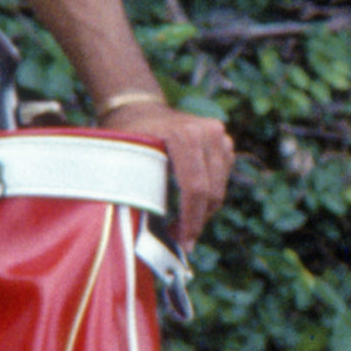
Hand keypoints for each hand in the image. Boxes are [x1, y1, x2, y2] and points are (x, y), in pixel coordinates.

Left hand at [96, 91, 234, 240]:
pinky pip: (223, 176)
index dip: (190, 219)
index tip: (183, 242)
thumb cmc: (127, 135)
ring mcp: (218, 134)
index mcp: (184, 136)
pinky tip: (192, 204)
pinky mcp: (223, 139)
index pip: (195, 187)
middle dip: (198, 220)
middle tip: (181, 240)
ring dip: (205, 209)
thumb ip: (135, 184)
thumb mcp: (126, 156)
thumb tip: (141, 228)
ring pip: (220, 186)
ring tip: (184, 225)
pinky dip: (210, 193)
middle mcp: (207, 132)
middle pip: (212, 190)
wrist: (138, 107)